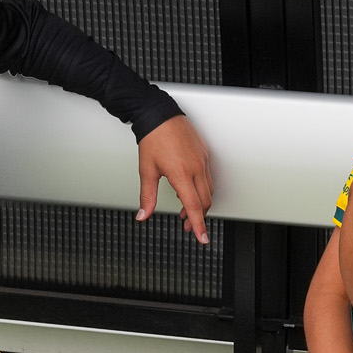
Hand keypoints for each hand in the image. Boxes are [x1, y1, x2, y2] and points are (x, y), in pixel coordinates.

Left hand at [137, 115, 213, 243]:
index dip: (199, 225)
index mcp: (181, 173)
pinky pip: (208, 178)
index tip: (202, 238)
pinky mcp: (204, 154)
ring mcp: (202, 160)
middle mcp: (196, 167)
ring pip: (208, 190)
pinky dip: (201, 189)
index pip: (194, 206)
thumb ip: (147, 196)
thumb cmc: (153, 138)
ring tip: (186, 211)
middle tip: (189, 227)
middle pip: (205, 202)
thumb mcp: (147, 170)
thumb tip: (143, 214)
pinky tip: (189, 191)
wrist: (160, 115)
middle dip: (198, 218)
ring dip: (199, 204)